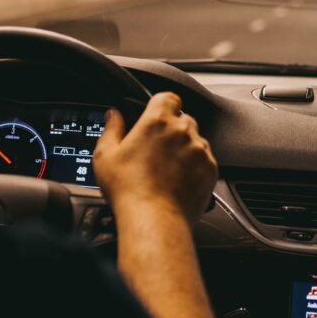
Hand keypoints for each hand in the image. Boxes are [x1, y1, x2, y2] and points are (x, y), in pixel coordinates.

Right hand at [94, 92, 217, 224]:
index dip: (162, 105)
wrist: (154, 220)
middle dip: (171, 131)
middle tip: (155, 151)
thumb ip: (111, 129)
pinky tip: (178, 181)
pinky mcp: (211, 169)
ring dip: (185, 149)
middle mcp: (183, 131)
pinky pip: (205, 160)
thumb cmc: (129, 190)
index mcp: (157, 121)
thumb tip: (113, 115)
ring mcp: (200, 150)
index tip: (156, 116)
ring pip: (195, 140)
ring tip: (167, 170)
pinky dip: (195, 167)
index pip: (168, 97)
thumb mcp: (106, 156)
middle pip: (182, 119)